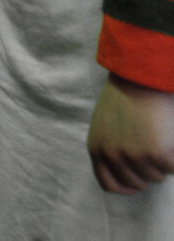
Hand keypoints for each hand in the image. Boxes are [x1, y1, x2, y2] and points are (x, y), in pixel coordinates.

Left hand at [87, 74, 173, 193]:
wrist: (140, 75)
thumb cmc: (127, 94)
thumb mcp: (106, 123)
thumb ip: (111, 146)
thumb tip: (129, 171)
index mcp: (96, 148)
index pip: (109, 184)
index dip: (127, 186)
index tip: (139, 182)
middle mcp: (111, 156)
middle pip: (137, 183)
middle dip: (149, 171)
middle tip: (154, 148)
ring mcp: (133, 156)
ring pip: (157, 176)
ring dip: (162, 161)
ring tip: (160, 135)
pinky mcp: (156, 154)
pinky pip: (173, 168)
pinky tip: (170, 137)